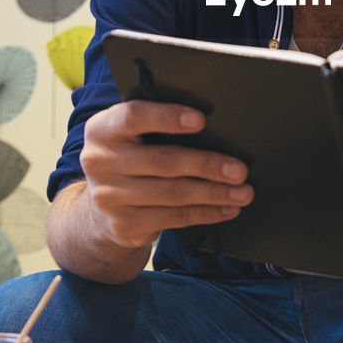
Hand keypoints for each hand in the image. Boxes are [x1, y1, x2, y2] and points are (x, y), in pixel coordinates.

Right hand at [79, 100, 253, 248]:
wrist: (100, 207)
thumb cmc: (131, 158)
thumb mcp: (132, 136)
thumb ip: (156, 126)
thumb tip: (215, 127)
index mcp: (102, 130)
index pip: (133, 117)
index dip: (167, 117)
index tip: (201, 120)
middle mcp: (99, 163)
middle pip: (162, 161)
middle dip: (207, 165)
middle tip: (240, 170)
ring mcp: (109, 198)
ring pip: (173, 194)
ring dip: (214, 194)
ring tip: (243, 192)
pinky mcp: (124, 225)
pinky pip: (174, 218)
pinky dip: (206, 213)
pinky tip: (226, 209)